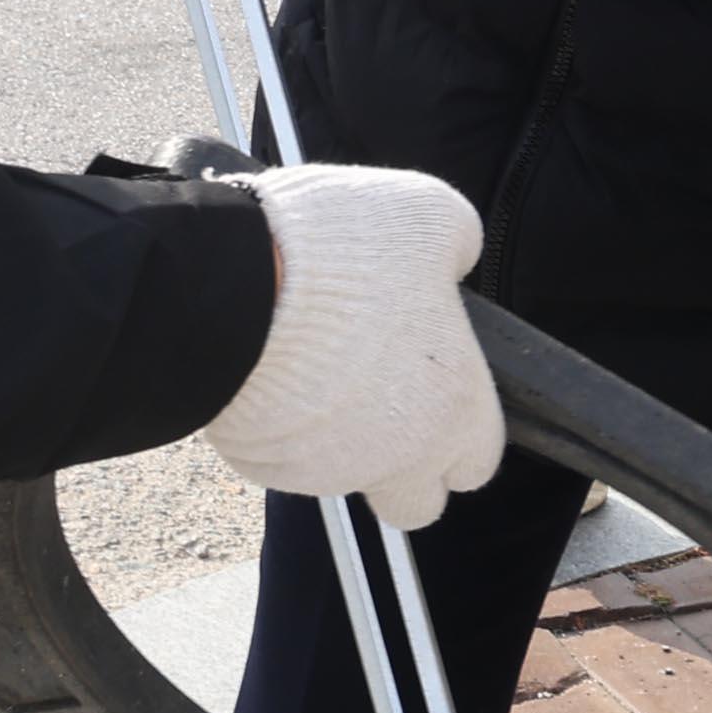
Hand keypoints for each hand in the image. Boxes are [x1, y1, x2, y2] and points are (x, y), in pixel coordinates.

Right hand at [198, 164, 506, 532]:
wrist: (232, 280)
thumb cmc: (339, 251)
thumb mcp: (430, 213)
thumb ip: (457, 247)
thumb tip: (455, 258)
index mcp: (454, 411)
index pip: (479, 461)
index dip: (462, 429)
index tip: (440, 388)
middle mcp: (396, 459)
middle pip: (415, 499)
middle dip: (405, 464)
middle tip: (380, 394)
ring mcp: (324, 471)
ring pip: (343, 474)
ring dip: (338, 435)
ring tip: (313, 361)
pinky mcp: (261, 463)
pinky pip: (281, 456)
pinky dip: (280, 425)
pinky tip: (270, 367)